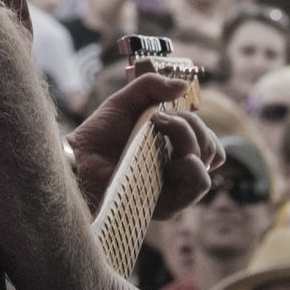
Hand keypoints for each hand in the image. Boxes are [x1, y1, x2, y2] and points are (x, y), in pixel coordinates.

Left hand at [69, 72, 220, 221]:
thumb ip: (152, 85)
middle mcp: (178, 170)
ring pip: (206, 163)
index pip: (208, 142)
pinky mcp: (169, 204)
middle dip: (191, 124)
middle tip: (160, 118)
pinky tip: (171, 155)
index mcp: (173, 150)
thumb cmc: (99, 134)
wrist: (79, 159)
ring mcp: (174, 188)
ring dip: (189, 138)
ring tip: (160, 129)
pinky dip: (193, 164)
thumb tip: (184, 85)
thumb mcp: (126, 100)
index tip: (171, 111)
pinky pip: (199, 184)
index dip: (198, 125)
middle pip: (211, 148)